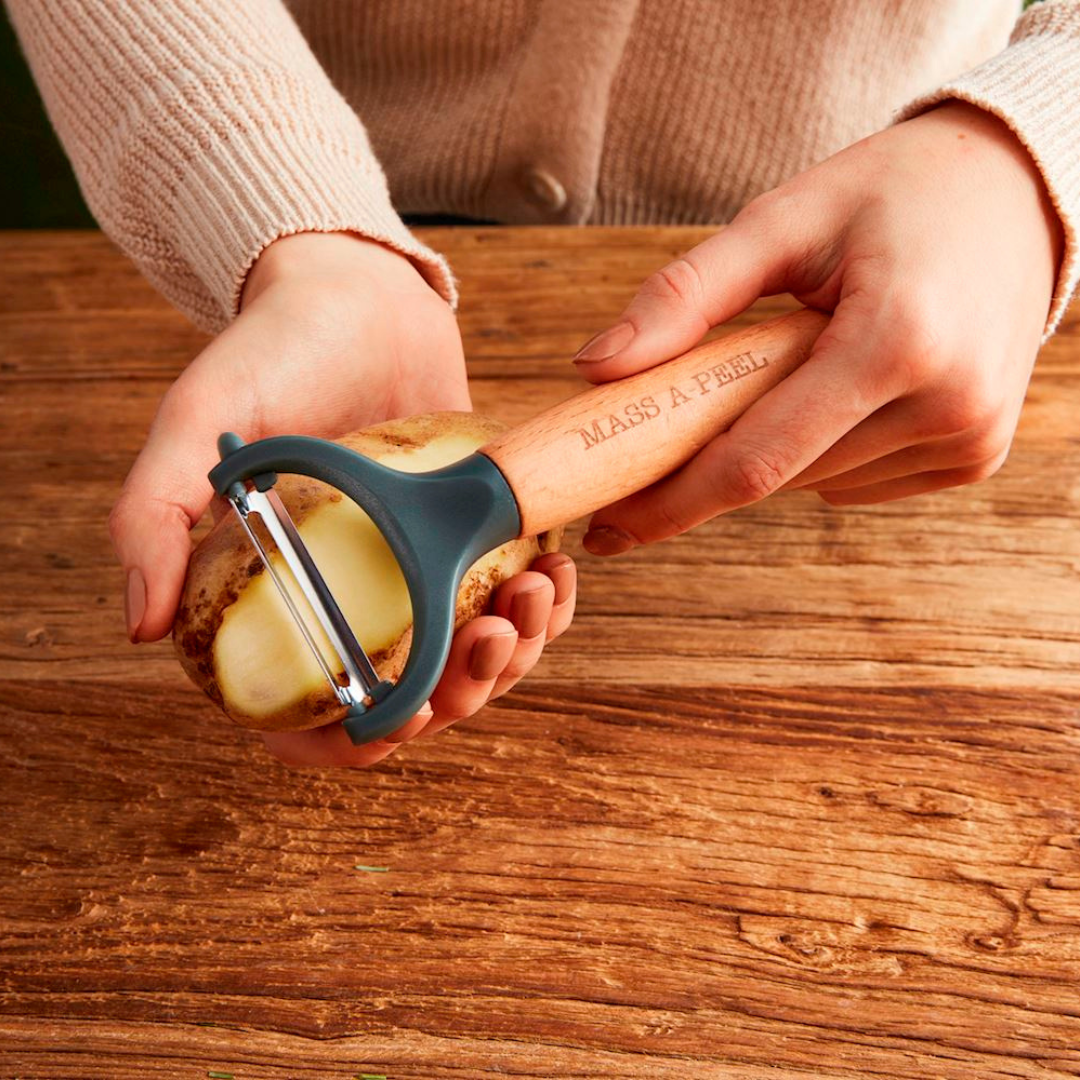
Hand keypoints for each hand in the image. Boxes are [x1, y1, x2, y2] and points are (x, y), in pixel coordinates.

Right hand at [109, 232, 575, 764]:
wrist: (358, 293)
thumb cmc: (274, 351)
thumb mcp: (199, 422)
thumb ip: (153, 513)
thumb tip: (137, 625)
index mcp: (280, 598)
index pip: (310, 715)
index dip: (357, 742)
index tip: (406, 719)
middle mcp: (353, 597)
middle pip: (414, 699)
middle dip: (465, 691)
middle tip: (488, 640)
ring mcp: (418, 572)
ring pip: (476, 659)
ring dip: (517, 651)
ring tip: (533, 594)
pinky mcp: (472, 537)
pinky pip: (518, 602)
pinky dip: (545, 607)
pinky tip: (553, 574)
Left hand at [573, 102, 1063, 554]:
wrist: (1019, 192)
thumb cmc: (894, 193)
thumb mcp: (784, 218)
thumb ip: (686, 295)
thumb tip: (594, 368)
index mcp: (898, 341)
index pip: (755, 459)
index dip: (670, 502)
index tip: (608, 526)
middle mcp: (948, 405)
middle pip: (779, 477)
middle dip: (708, 465)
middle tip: (663, 427)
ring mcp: (971, 440)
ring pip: (814, 482)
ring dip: (771, 448)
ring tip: (785, 367)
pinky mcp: (976, 456)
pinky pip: (856, 480)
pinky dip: (821, 449)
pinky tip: (838, 388)